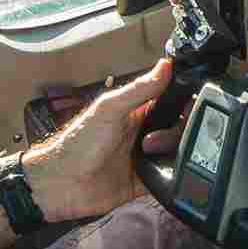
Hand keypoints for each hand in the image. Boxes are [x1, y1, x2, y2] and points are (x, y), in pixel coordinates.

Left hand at [20, 57, 174, 222]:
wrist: (62, 183)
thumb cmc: (76, 142)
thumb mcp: (110, 109)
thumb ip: (139, 89)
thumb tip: (165, 65)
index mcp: (135, 110)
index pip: (169, 100)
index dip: (182, 102)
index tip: (185, 107)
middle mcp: (143, 132)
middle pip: (178, 127)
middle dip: (174, 131)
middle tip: (150, 140)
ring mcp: (145, 157)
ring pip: (178, 151)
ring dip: (172, 152)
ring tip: (148, 154)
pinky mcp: (146, 180)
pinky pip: (170, 176)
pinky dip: (172, 174)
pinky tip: (161, 170)